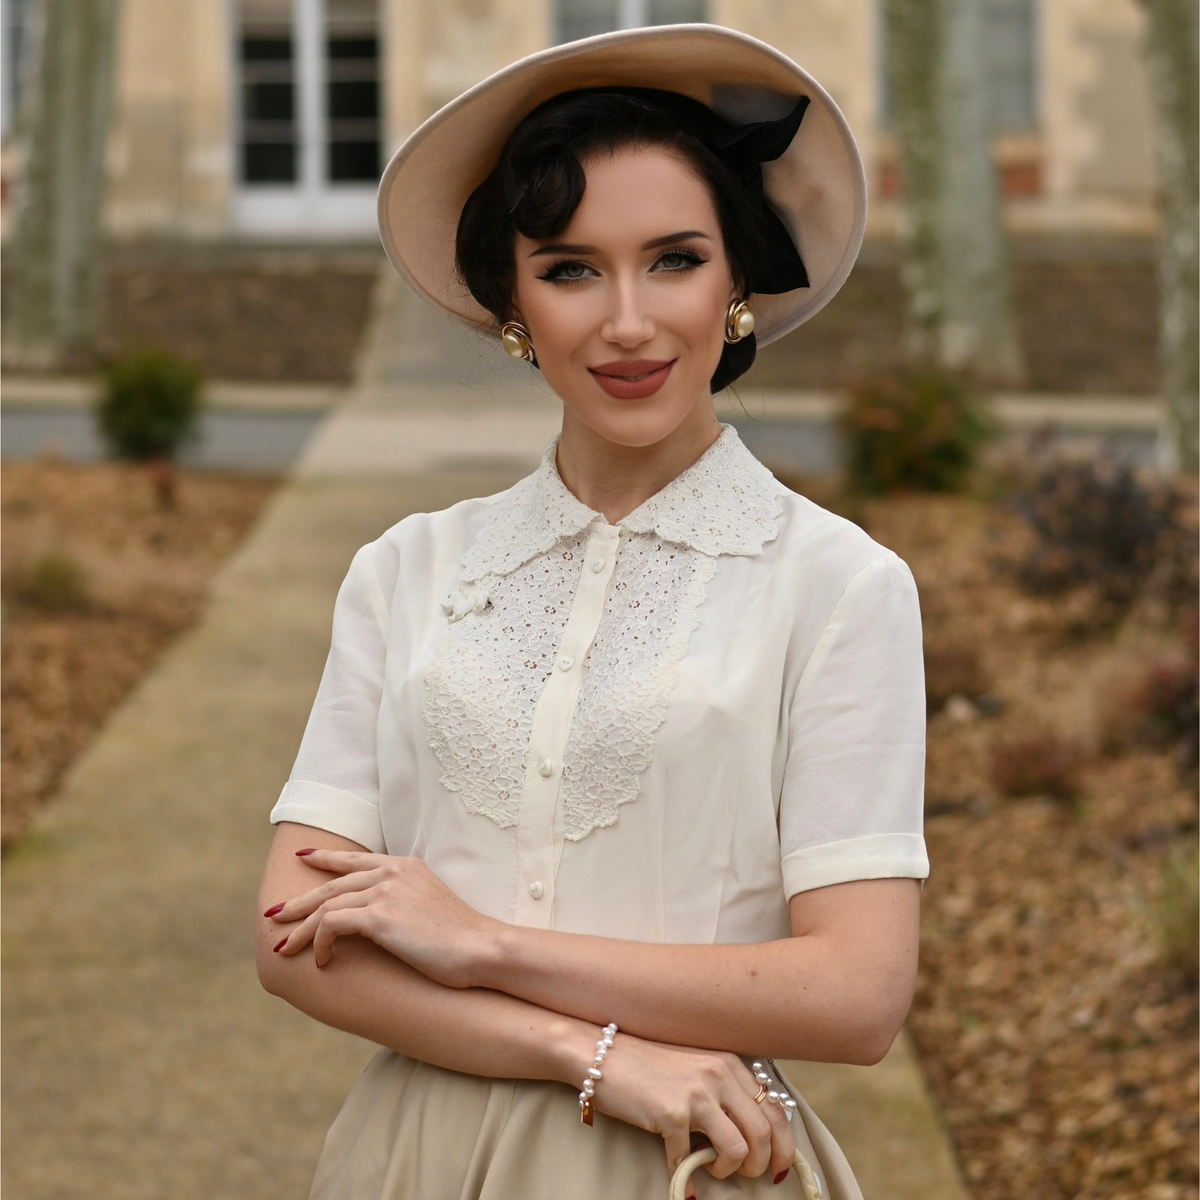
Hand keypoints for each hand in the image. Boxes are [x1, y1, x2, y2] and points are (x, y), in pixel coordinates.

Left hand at [265, 848, 496, 984]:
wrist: (481, 948)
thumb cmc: (463, 938)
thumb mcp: (431, 906)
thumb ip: (406, 900)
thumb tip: (387, 916)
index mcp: (405, 866)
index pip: (356, 859)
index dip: (327, 858)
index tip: (305, 859)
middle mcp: (392, 873)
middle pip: (333, 882)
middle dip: (300, 900)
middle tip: (275, 913)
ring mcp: (386, 892)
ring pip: (327, 905)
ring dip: (302, 928)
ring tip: (285, 947)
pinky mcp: (380, 917)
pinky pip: (332, 925)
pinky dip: (320, 942)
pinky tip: (322, 960)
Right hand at [591, 1034, 795, 1197]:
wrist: (603, 1054)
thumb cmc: (649, 1066)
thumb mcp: (695, 1068)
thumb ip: (723, 1091)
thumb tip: (751, 1134)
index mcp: (729, 1063)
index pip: (776, 1108)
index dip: (785, 1145)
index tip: (779, 1167)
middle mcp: (719, 1074)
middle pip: (765, 1132)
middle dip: (762, 1164)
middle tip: (745, 1175)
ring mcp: (696, 1093)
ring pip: (739, 1149)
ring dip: (729, 1170)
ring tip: (713, 1169)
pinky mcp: (671, 1113)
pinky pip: (691, 1160)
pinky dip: (688, 1178)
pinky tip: (683, 1180)